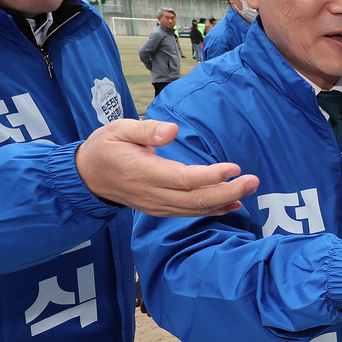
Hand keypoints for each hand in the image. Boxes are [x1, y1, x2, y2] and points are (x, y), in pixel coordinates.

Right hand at [75, 120, 258, 216]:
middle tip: (253, 181)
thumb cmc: (105, 147)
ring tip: (250, 187)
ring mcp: (157, 205)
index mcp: (143, 172)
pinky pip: (190, 213)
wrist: (87, 176)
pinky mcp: (160, 209)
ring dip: (225, 201)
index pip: (183, 179)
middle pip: (195, 199)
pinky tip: (234, 203)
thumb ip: (145, 129)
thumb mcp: (118, 129)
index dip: (210, 177)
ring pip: (195, 209)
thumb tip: (172, 130)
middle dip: (228, 191)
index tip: (233, 167)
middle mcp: (152, 194)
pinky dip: (213, 210)